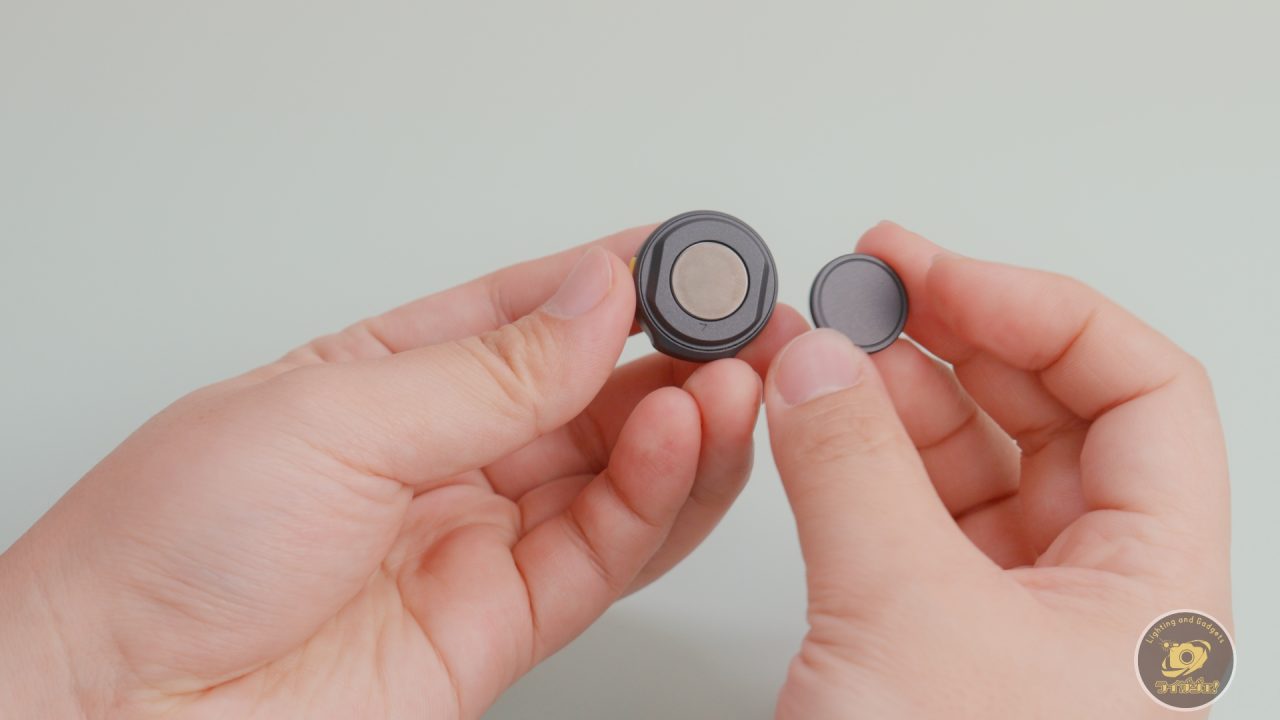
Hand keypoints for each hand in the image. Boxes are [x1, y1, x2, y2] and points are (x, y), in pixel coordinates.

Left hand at [0, 227, 805, 718]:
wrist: (121, 711)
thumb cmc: (167, 552)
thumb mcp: (332, 417)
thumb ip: (484, 371)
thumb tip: (592, 303)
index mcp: (383, 381)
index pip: (525, 314)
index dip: (612, 282)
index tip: (688, 257)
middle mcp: (439, 459)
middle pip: (585, 395)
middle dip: (672, 355)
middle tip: (741, 321)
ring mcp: (475, 541)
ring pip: (612, 473)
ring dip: (683, 425)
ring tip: (732, 380)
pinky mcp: (503, 624)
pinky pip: (604, 553)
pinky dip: (657, 499)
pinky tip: (682, 445)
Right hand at [764, 223, 1229, 717]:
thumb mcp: (904, 621)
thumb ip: (854, 470)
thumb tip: (817, 360)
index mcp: (1151, 587)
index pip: (1139, 391)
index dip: (1038, 311)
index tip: (935, 273)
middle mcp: (1093, 591)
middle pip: (1049, 412)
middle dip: (953, 336)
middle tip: (869, 284)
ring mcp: (1010, 611)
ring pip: (967, 458)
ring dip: (890, 390)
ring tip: (820, 342)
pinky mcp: (933, 632)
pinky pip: (907, 509)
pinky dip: (856, 453)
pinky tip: (813, 415)